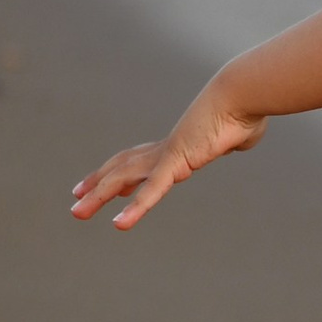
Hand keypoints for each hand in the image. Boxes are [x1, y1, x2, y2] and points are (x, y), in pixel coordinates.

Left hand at [70, 82, 263, 231]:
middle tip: (76, 197)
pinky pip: (151, 190)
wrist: (241, 96)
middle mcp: (165, 149)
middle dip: (97, 182)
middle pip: (122, 167)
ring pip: (122, 178)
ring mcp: (166, 155)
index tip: (104, 185)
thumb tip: (243, 135)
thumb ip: (234, 138)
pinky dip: (135, 208)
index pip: (140, 160)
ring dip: (98, 195)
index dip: (118, 172)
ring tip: (77, 212)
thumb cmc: (245, 111)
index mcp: (178, 146)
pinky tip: (119, 225)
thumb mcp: (239, 133)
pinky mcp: (175, 162)